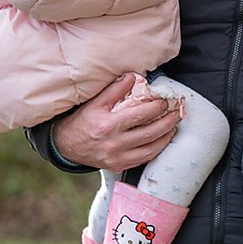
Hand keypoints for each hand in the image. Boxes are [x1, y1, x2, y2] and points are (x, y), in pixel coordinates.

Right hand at [51, 73, 180, 170]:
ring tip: (173, 126)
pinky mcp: (119, 166)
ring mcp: (117, 158)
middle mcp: (114, 144)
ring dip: (166, 138)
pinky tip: (161, 140)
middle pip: (149, 133)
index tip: (165, 100)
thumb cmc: (82, 121)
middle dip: (167, 122)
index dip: (156, 107)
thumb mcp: (95, 102)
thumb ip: (115, 89)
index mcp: (108, 125)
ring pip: (150, 150)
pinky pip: (143, 159)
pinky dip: (156, 150)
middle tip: (176, 113)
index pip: (140, 115)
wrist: (66, 145)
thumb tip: (134, 77)